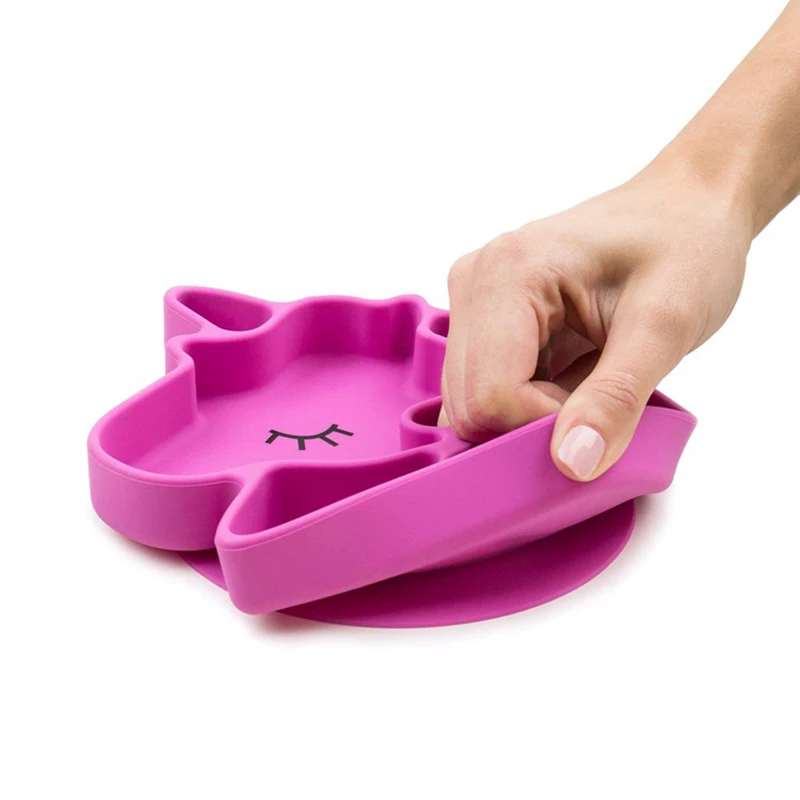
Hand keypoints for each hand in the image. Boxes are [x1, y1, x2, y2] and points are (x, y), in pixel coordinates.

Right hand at [439, 163, 751, 479]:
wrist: (685, 208)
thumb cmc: (685, 246)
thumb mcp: (667, 323)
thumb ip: (616, 397)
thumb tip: (572, 463)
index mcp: (509, 273)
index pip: (489, 395)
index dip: (542, 429)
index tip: (600, 422)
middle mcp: (474, 283)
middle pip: (470, 405)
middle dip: (531, 427)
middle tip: (598, 406)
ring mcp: (472, 300)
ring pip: (471, 404)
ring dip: (530, 417)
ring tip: (587, 383)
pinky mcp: (483, 319)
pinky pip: (485, 389)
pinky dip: (527, 404)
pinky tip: (568, 379)